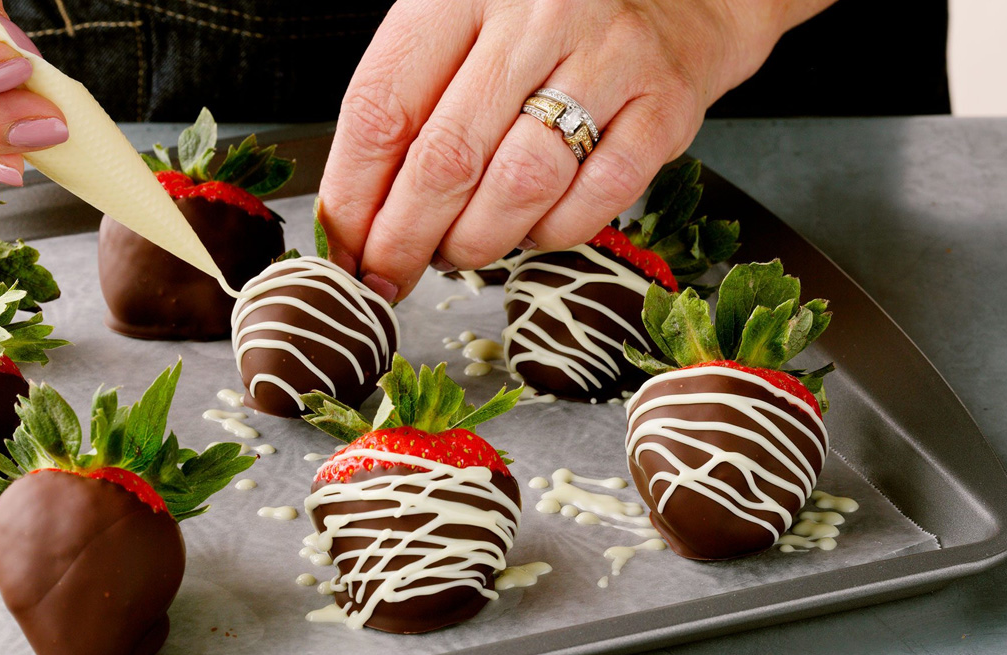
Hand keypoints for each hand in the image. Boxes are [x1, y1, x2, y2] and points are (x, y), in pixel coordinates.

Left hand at [318, 0, 832, 300]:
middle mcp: (535, 16)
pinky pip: (592, 204)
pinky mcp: (663, 108)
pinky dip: (547, 237)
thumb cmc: (542, 28)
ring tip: (457, 251)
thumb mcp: (458, 33)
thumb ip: (406, 109)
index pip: (381, 107)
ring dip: (473, 243)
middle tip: (387, 276)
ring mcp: (607, 60)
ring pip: (518, 187)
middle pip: (446, 158)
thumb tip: (355, 223)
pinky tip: (528, 230)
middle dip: (403, 240)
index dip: (351, 196)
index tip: (342, 249)